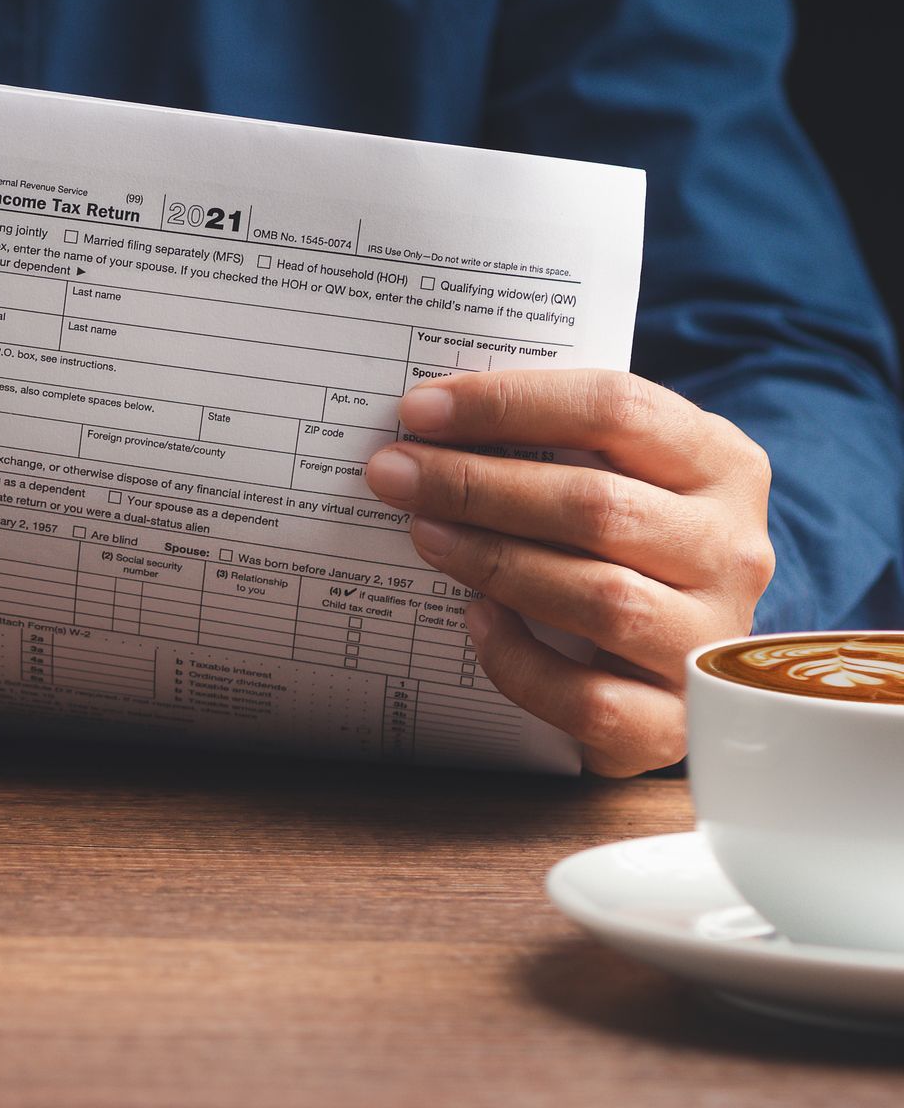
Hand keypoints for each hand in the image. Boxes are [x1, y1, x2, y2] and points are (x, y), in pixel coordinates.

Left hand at [364, 370, 773, 775]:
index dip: (510, 404)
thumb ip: (551, 445)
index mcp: (721, 464)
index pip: (616, 409)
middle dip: (478, 485)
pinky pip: (588, 698)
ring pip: (601, 598)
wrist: (679, 665)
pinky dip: (518, 660)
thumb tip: (430, 420)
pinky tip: (474, 622)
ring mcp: (708, 640)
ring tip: (423, 535)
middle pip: (599, 505)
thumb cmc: (621, 546)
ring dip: (494, 561)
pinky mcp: (674, 722)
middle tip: (394, 474)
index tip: (420, 410)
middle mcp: (732, 550)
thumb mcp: (615, 474)